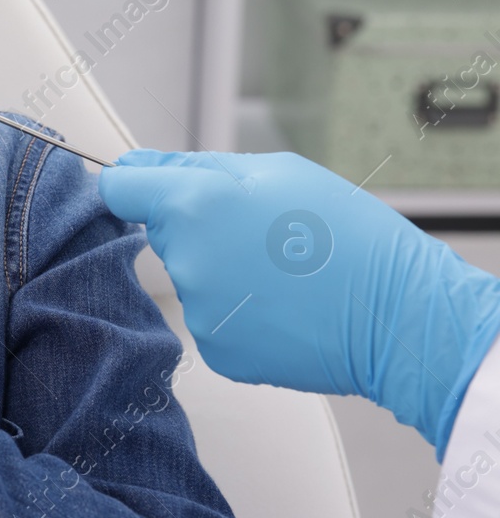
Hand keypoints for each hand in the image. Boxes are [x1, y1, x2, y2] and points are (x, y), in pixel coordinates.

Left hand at [100, 149, 499, 453]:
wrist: (398, 316)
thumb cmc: (347, 235)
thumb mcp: (277, 172)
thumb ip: (195, 166)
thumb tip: (139, 166)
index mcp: (192, 204)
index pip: (119, 189)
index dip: (137, 186)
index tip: (152, 190)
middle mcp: (184, 260)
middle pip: (163, 234)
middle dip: (197, 228)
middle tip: (260, 233)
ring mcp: (199, 311)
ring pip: (191, 278)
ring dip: (220, 272)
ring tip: (280, 272)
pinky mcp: (216, 351)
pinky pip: (212, 318)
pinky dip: (239, 312)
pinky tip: (281, 306)